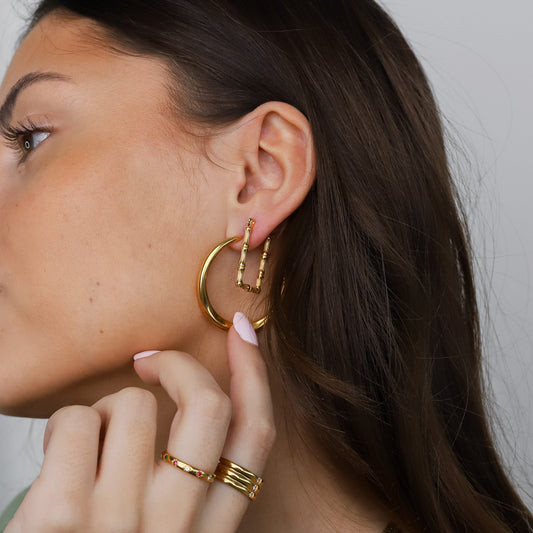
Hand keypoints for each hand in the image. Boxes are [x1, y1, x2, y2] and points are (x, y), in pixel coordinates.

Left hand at [6, 313, 275, 532]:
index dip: (255, 376)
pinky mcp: (60, 519)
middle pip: (209, 408)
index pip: (255, 439)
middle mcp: (175, 530)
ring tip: (88, 437)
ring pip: (135, 405)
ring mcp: (120, 524)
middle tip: (151, 362)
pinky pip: (78, 421)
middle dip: (180, 365)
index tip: (241, 333)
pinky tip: (56, 452)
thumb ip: (188, 494)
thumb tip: (186, 408)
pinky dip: (65, 423)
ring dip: (105, 406)